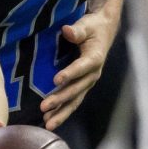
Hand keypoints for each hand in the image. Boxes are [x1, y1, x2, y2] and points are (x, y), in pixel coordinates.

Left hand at [41, 0, 118, 127]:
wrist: (103, 33)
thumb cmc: (92, 27)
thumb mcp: (86, 25)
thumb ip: (77, 30)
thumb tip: (67, 31)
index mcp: (95, 58)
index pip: (81, 68)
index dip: (70, 74)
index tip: (56, 80)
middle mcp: (93, 74)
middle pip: (76, 89)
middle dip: (60, 99)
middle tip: (44, 107)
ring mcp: (88, 83)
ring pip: (74, 101)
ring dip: (61, 112)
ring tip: (47, 123)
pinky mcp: (82, 87)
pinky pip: (72, 102)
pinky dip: (62, 112)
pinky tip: (49, 120)